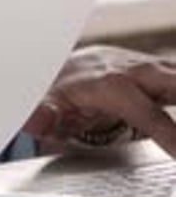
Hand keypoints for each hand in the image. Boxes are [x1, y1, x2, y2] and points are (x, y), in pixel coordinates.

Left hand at [24, 45, 175, 155]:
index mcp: (112, 85)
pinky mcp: (162, 73)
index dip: (170, 134)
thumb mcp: (48, 103)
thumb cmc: (62, 87)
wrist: (69, 63)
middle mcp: (137, 72)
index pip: (148, 113)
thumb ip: (43, 115)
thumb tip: (35, 120)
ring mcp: (152, 70)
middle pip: (175, 82)